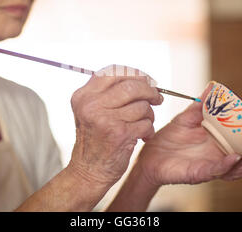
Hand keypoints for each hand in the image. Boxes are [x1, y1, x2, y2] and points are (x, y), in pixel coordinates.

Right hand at [68, 65, 163, 187]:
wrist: (88, 171)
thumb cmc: (95, 139)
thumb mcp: (90, 110)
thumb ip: (108, 92)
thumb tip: (141, 77)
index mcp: (83, 95)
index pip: (113, 71)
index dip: (135, 73)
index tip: (147, 80)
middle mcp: (91, 105)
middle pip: (132, 85)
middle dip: (150, 90)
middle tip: (157, 97)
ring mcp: (105, 119)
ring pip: (142, 105)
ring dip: (149, 114)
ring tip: (144, 122)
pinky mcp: (120, 134)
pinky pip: (146, 122)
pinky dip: (149, 129)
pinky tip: (142, 135)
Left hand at [137, 82, 241, 186]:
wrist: (149, 153)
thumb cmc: (169, 138)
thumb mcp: (187, 118)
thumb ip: (201, 106)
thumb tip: (212, 88)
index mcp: (218, 145)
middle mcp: (217, 158)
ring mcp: (209, 167)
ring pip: (233, 170)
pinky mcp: (197, 173)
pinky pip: (213, 171)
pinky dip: (225, 165)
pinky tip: (234, 159)